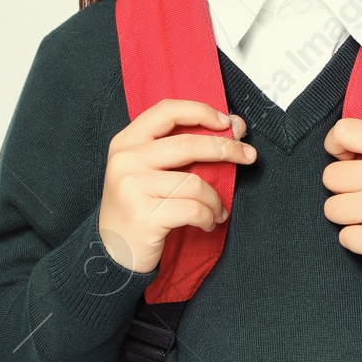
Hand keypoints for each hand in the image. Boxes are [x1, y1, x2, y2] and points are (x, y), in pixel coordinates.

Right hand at [98, 100, 255, 273]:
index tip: (229, 122)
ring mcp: (132, 187)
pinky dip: (209, 217)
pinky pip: (193, 210)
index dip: (201, 111)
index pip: (167, 110)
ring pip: (195, 183)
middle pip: (188, 144)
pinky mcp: (143, 215)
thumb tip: (234, 126)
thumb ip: (182, 147)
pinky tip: (209, 223)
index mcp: (127, 141)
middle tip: (249, 156)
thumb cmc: (141, 205)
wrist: (112, 250)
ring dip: (216, 199)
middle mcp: (126, 160)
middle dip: (227, 149)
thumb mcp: (150, 170)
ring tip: (218, 210)